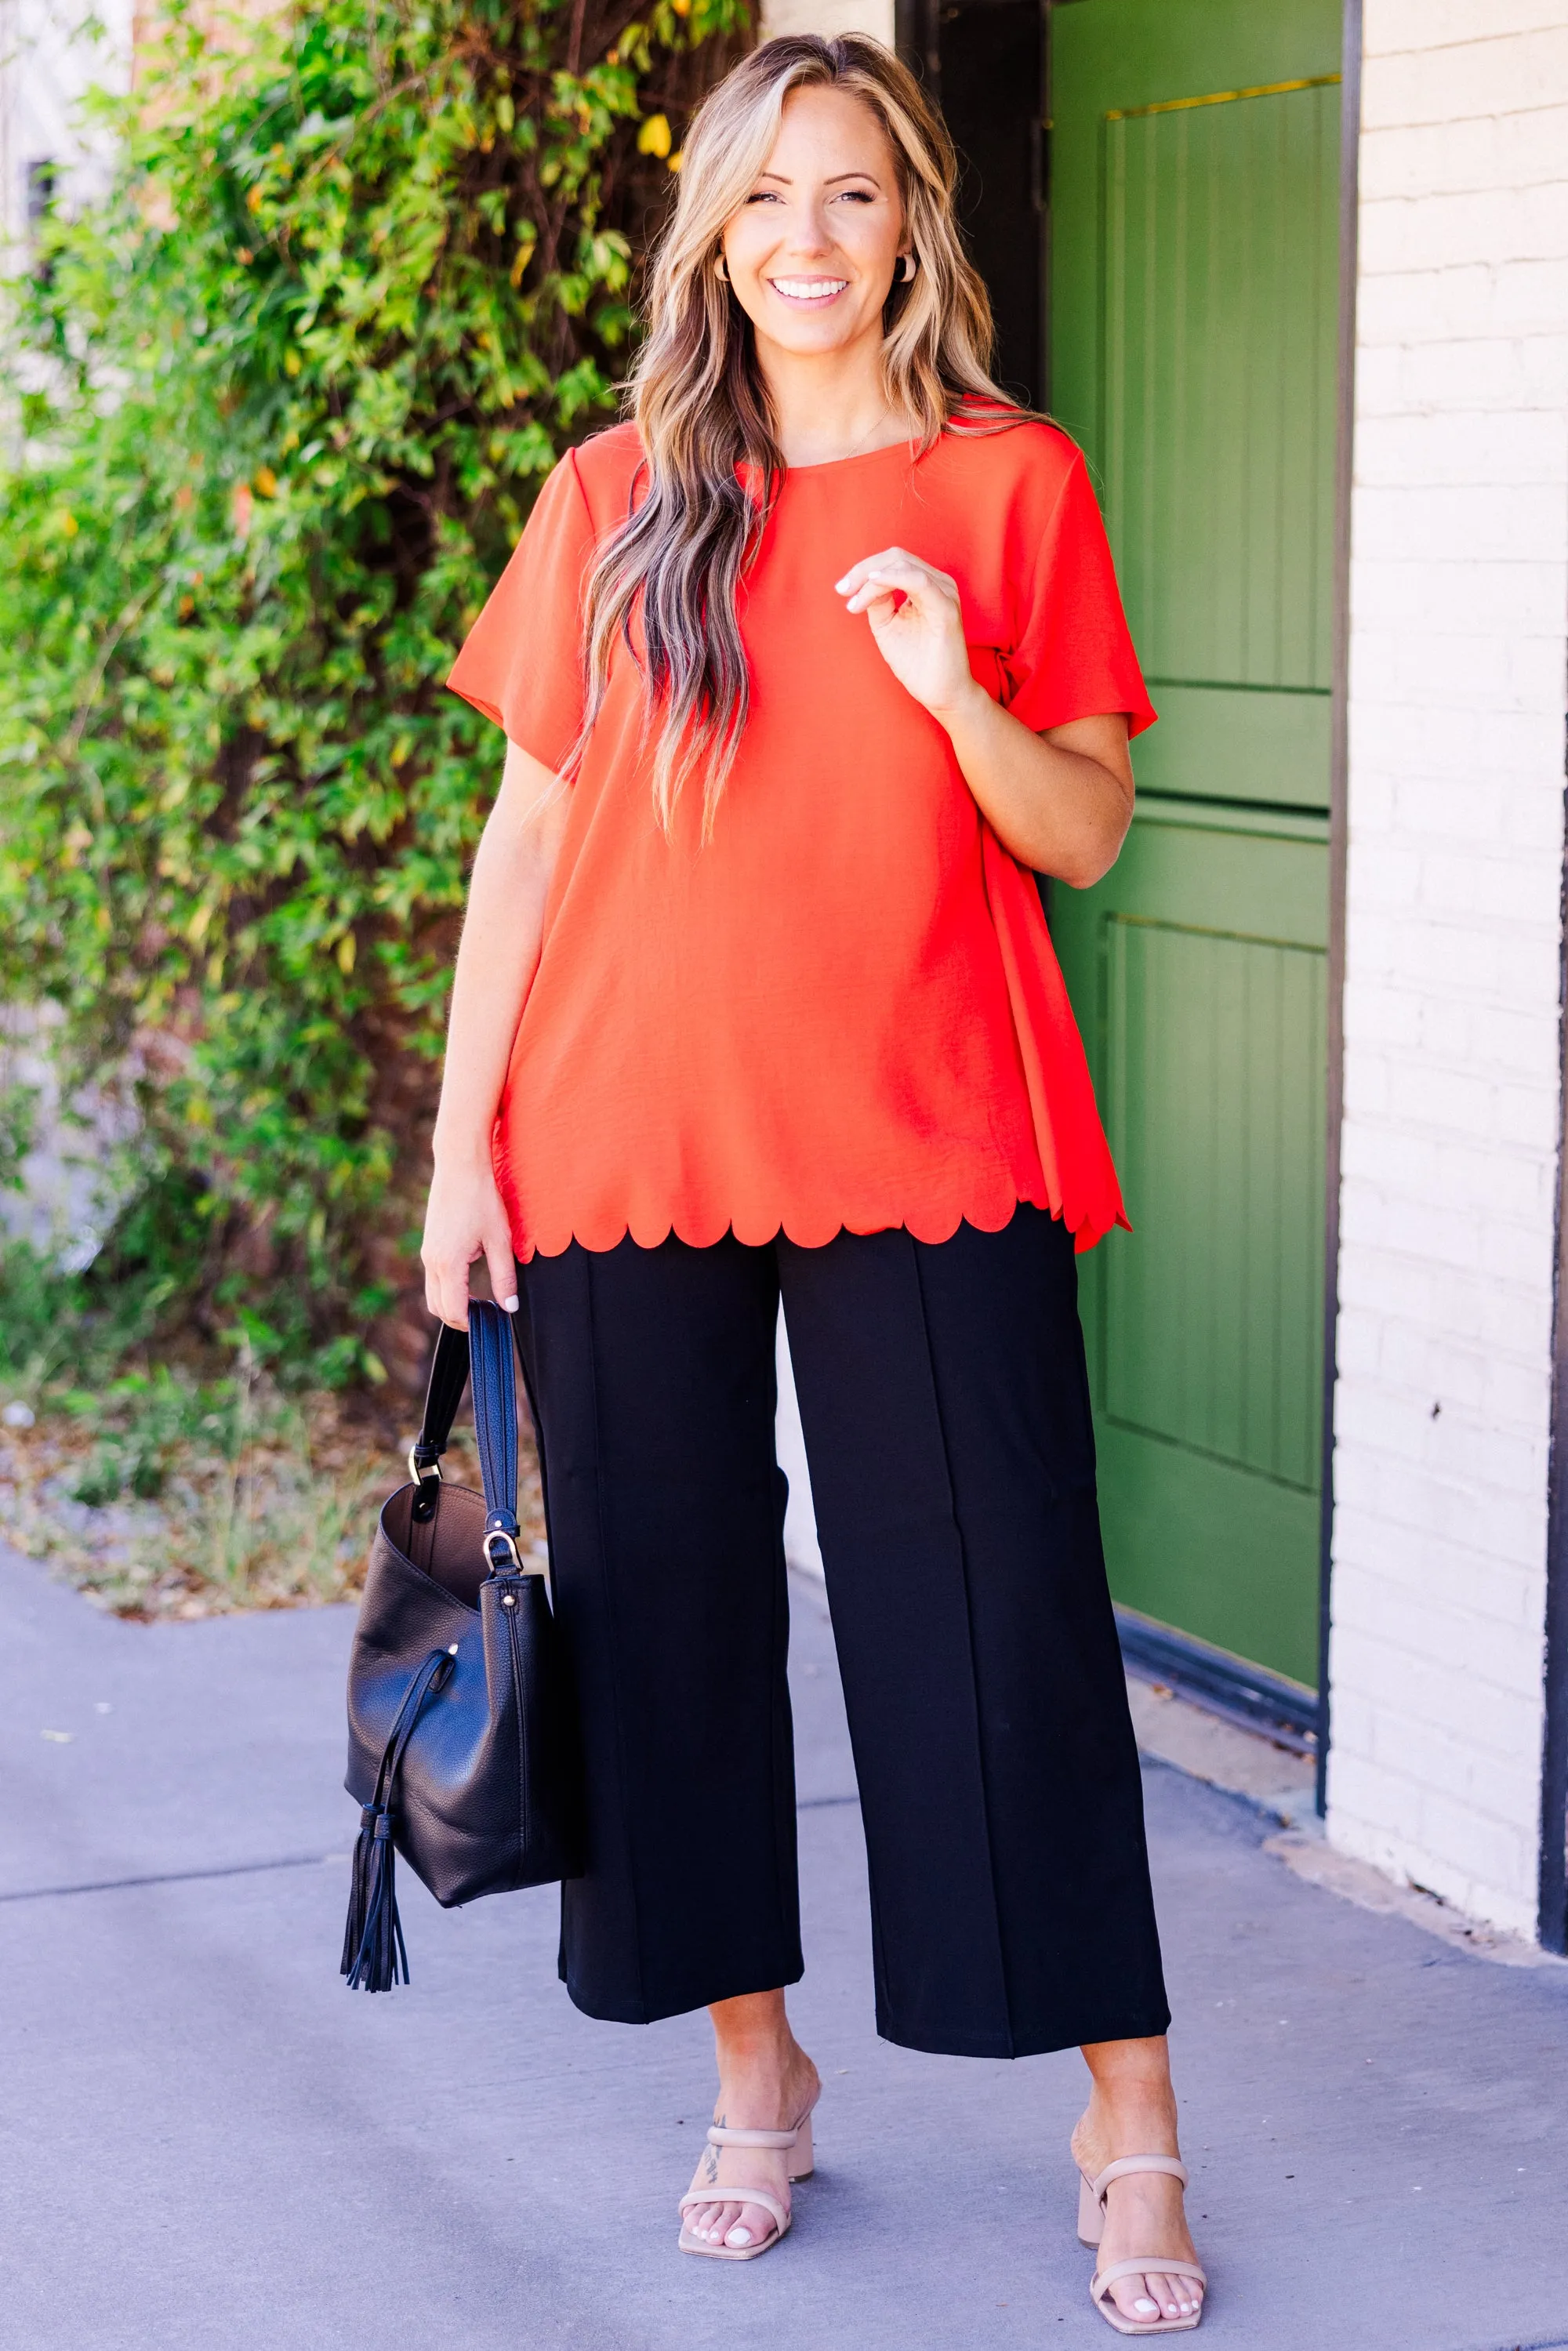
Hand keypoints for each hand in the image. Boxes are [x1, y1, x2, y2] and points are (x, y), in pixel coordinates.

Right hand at [421, 1154, 518, 1329]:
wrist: (459, 1167)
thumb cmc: (482, 1200)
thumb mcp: (500, 1240)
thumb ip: (504, 1277)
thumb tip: (509, 1307)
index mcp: (448, 1264)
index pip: (454, 1311)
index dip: (472, 1323)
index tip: (491, 1322)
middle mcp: (431, 1262)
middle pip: (438, 1309)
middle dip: (460, 1319)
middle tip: (486, 1317)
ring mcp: (426, 1253)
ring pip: (432, 1295)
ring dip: (452, 1304)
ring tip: (478, 1302)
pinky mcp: (428, 1246)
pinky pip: (432, 1279)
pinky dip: (447, 1289)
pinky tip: (468, 1282)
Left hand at [834, 546, 980, 723]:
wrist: (940, 693)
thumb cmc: (917, 662)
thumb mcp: (887, 625)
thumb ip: (877, 602)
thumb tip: (863, 584)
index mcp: (926, 585)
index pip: (892, 562)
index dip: (862, 570)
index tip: (842, 590)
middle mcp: (938, 583)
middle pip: (896, 557)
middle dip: (863, 570)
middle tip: (843, 590)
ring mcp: (944, 593)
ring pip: (903, 565)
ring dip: (872, 578)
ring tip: (854, 599)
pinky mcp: (946, 609)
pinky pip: (918, 582)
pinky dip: (893, 578)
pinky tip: (873, 584)